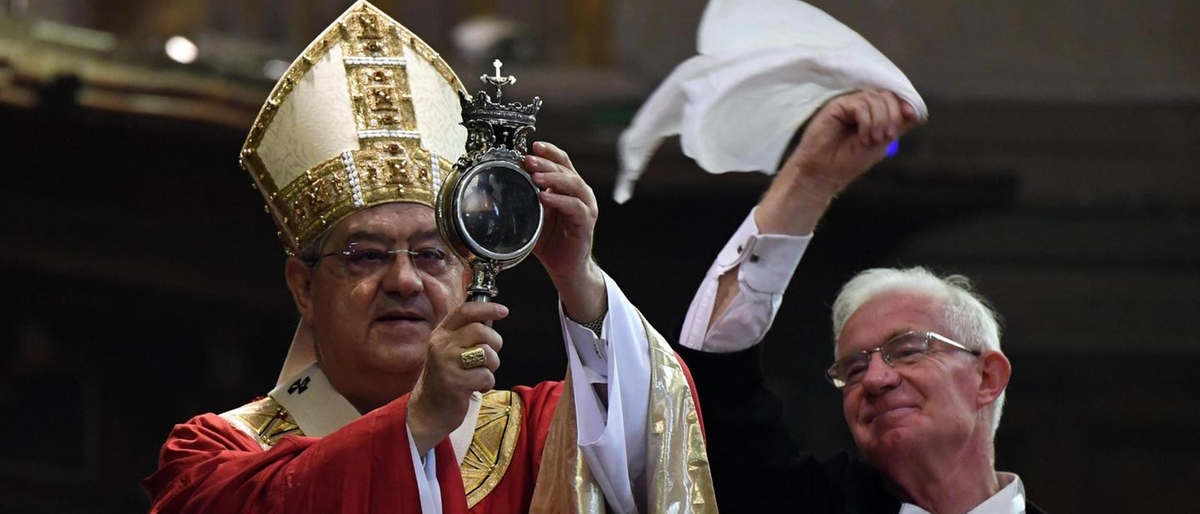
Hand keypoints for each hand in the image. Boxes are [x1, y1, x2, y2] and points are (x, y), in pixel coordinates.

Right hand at [407, 301, 507, 453]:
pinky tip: (474, 388)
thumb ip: (466, 334)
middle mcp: (441, 345)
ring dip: (491, 366)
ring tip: (479, 374)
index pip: (464, 311)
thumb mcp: (449, 350)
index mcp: (441, 334)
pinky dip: (486, 384)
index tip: (503, 310)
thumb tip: (491, 317)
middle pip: (481, 331)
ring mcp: (447, 364)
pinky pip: (486, 376)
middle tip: (489, 357)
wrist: (428, 410)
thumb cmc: (446, 378)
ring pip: (487, 354)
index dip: (486, 308)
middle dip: (495, 343)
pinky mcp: (455, 383)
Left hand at [525, 141, 606, 322]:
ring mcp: (585, 207)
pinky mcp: (586, 222)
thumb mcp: (534, 216)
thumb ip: (525, 201)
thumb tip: (499, 189)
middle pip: (566, 170)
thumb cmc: (550, 242)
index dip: (549, 152)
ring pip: (573, 184)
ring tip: (535, 177)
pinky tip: (545, 197)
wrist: (566, 268)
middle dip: (546, 163)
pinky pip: (575, 206)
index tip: (534, 145)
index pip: (562, 162)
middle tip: (528, 160)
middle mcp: (580, 194)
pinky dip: (560, 200)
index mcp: (568, 188)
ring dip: (553, 178)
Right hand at [786, 89, 923, 196]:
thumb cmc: (850, 161)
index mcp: (873, 112)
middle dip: (893, 115)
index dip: (905, 104)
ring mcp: (849, 104)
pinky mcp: (837, 106)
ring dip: (880, 121)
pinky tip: (863, 137)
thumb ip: (897, 126)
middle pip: (887, 96)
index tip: (912, 117)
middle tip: (888, 136)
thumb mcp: (881, 143)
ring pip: (875, 99)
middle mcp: (862, 105)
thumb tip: (918, 114)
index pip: (894, 99)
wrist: (825, 172)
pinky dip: (867, 121)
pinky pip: (860, 105)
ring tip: (872, 140)